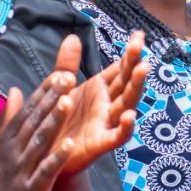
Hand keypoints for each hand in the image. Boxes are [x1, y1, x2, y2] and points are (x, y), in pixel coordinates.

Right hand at [0, 75, 75, 190]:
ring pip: (40, 141)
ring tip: (68, 100)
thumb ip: (9, 118)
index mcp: (9, 138)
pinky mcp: (30, 189)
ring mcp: (22, 169)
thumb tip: (15, 89)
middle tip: (68, 76)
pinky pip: (44, 171)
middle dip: (51, 98)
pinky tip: (70, 145)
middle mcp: (14, 149)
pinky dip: (56, 158)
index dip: (45, 91)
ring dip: (54, 121)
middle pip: (35, 120)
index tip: (61, 72)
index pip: (29, 109)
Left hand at [50, 32, 147, 173]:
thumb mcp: (60, 88)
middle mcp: (107, 104)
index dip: (130, 53)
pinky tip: (130, 116)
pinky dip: (125, 128)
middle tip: (141, 46)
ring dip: (136, 87)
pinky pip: (117, 136)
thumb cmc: (59, 119)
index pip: (119, 68)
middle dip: (134, 64)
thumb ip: (67, 64)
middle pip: (126, 83)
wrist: (46, 155)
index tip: (139, 35)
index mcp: (98, 89)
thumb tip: (73, 37)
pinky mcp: (99, 143)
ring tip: (143, 69)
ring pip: (126, 104)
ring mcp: (106, 123)